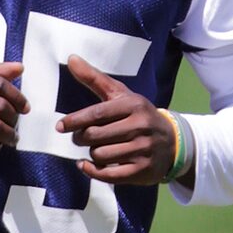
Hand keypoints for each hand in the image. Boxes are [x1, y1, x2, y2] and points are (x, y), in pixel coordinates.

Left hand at [57, 54, 175, 184]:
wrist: (172, 142)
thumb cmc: (137, 116)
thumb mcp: (120, 95)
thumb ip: (95, 79)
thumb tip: (71, 58)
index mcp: (134, 105)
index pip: (97, 114)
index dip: (75, 120)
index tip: (60, 126)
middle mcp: (140, 126)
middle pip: (95, 136)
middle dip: (81, 137)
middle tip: (80, 137)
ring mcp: (143, 150)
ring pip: (100, 155)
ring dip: (92, 153)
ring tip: (97, 148)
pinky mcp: (142, 170)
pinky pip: (108, 174)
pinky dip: (92, 170)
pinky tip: (86, 164)